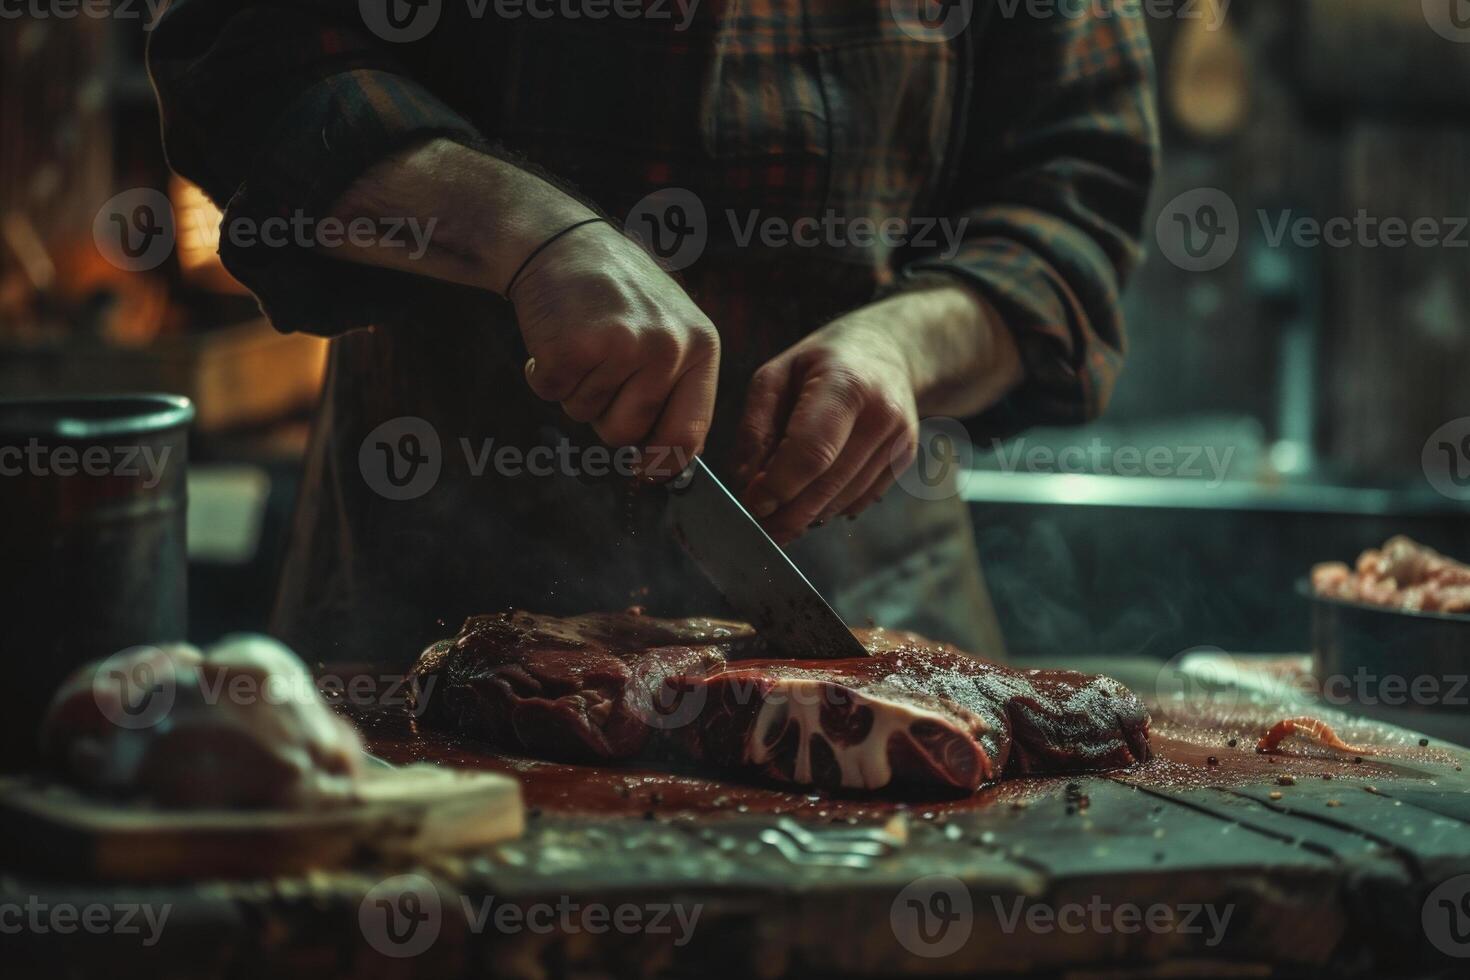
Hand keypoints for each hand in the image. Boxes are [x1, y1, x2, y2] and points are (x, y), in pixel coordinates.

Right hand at [511, 221, 719, 475]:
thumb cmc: (616, 292)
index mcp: (700, 346)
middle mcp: (668, 348)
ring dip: (572, 387)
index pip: (689, 434)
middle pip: (626, 434)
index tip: (644, 473)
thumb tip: (669, 463)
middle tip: (598, 367)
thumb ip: (675, 388)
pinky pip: (550, 394)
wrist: (561, 239)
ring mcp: (622, 347)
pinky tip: (555, 336)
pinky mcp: (574, 346)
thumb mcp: (669, 328)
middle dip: (602, 414)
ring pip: (584, 415)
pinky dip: (542, 374)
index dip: (662, 464)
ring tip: (581, 339)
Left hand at [731, 307, 920, 543]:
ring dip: (805, 517)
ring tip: (776, 517)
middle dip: (787, 514)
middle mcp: (881, 414)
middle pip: (828, 484)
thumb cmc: (822, 362)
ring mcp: (898, 440)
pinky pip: (859, 500)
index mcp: (846, 384)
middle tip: (757, 526)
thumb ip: (756, 425)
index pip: (812, 451)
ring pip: (843, 500)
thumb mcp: (777, 373)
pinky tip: (808, 501)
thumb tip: (746, 479)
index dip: (779, 486)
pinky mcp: (903, 459)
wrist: (889, 351)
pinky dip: (828, 508)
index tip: (752, 504)